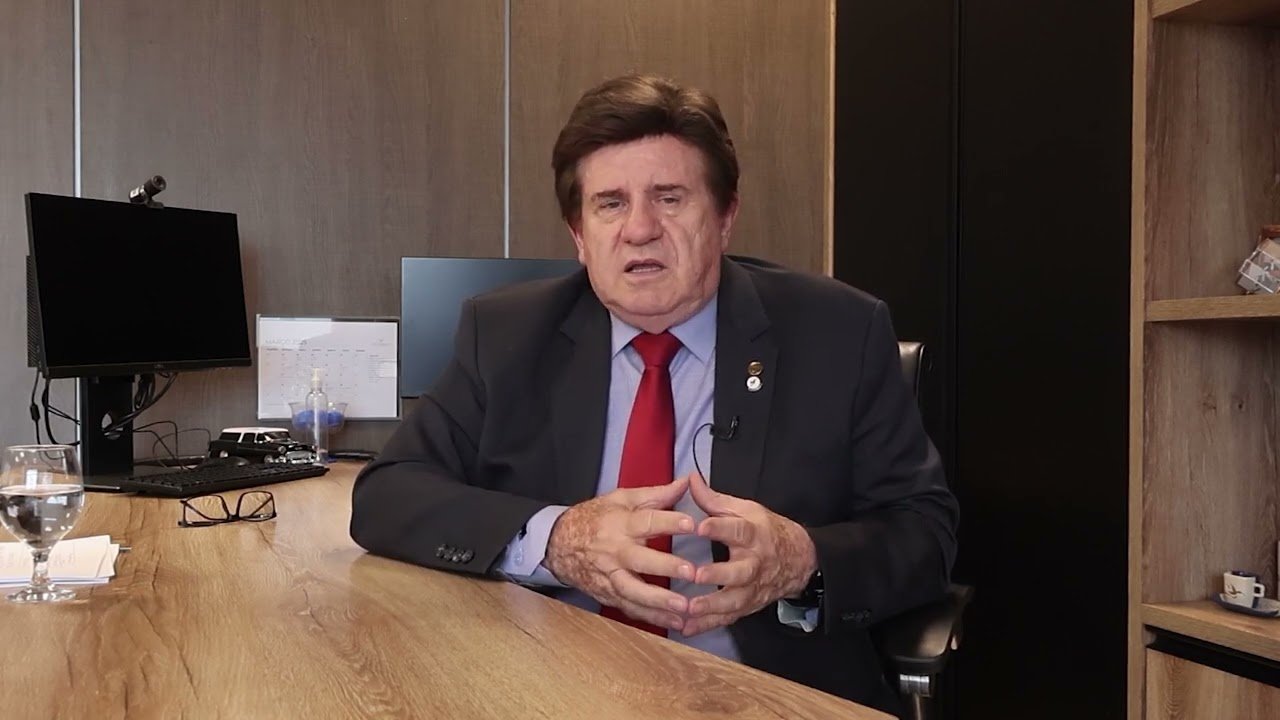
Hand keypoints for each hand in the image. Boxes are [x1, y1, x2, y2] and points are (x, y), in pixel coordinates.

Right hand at [544, 477, 696, 631]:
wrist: (558, 544)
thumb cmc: (594, 518)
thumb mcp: (622, 499)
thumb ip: (657, 495)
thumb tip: (686, 482)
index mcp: (620, 524)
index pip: (646, 521)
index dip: (669, 521)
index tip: (691, 524)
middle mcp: (615, 552)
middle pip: (640, 560)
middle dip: (665, 567)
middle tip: (692, 571)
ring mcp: (610, 576)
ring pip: (634, 591)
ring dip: (659, 601)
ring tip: (684, 607)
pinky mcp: (609, 594)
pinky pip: (631, 608)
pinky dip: (652, 618)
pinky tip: (675, 623)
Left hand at [681, 471, 817, 636]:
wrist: (799, 559)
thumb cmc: (766, 530)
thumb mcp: (746, 509)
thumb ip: (714, 499)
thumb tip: (690, 478)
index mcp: (753, 535)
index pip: (737, 530)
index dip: (719, 528)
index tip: (699, 526)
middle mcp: (754, 563)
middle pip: (740, 571)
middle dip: (719, 574)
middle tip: (696, 575)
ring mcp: (752, 588)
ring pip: (734, 600)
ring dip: (712, 606)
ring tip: (689, 609)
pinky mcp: (748, 605)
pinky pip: (728, 618)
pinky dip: (708, 625)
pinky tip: (687, 628)